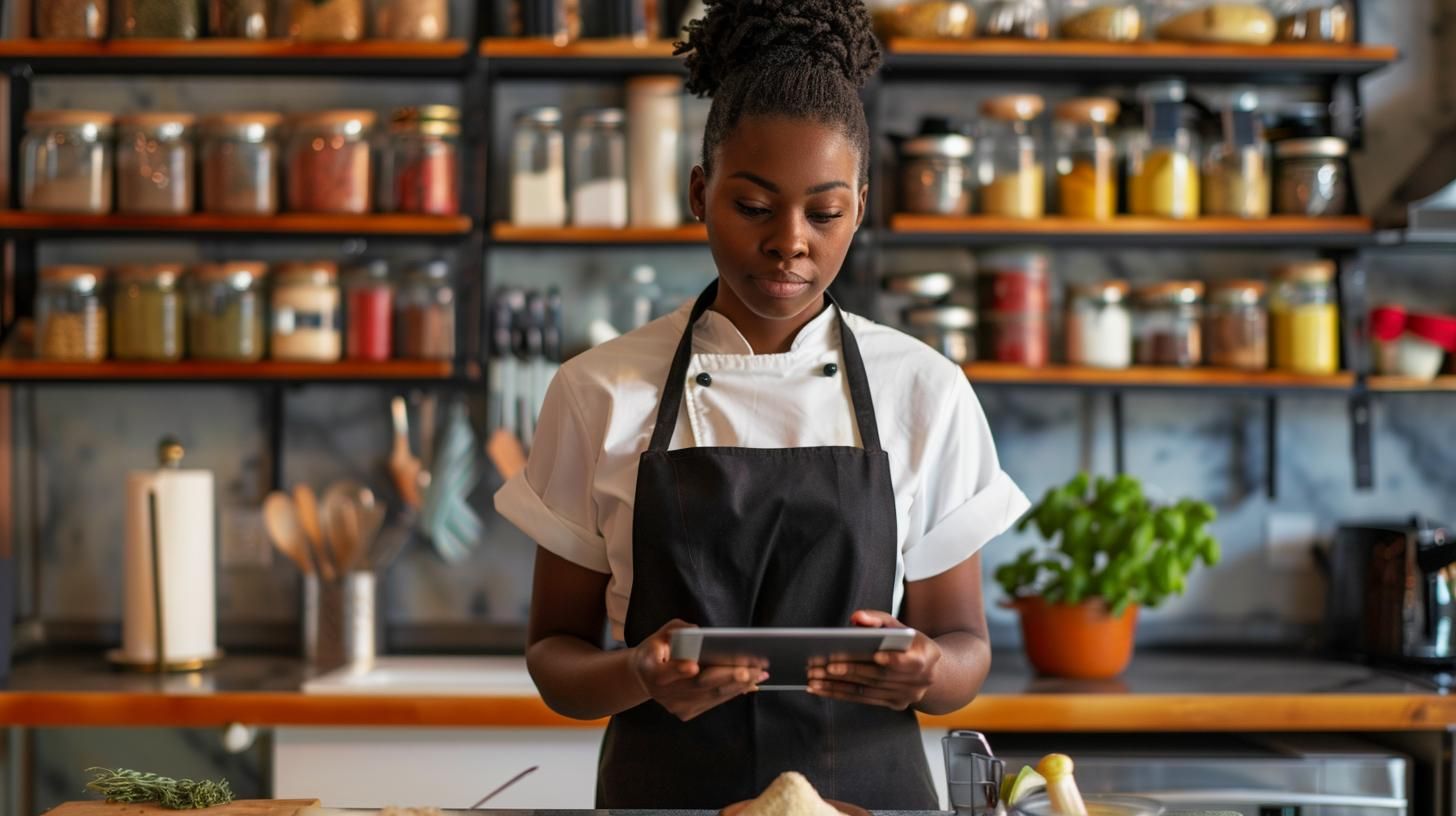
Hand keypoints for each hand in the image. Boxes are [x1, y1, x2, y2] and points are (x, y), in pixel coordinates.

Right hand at [629, 619, 768, 721]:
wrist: (644, 677)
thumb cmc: (656, 650)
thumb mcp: (659, 634)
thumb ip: (676, 631)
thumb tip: (700, 632)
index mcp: (651, 671)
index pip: (666, 673)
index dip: (680, 670)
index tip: (694, 665)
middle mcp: (663, 693)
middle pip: (698, 685)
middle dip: (728, 676)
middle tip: (752, 669)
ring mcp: (675, 706)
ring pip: (710, 696)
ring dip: (738, 685)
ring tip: (758, 674)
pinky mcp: (686, 712)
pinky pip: (713, 702)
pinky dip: (732, 691)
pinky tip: (749, 683)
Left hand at [806, 610, 940, 710]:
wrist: (932, 670)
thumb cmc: (909, 642)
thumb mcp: (899, 625)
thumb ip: (878, 619)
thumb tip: (857, 618)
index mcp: (925, 655)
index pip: (904, 660)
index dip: (889, 659)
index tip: (873, 656)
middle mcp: (919, 679)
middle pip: (878, 675)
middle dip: (847, 670)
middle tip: (820, 666)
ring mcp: (908, 695)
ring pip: (867, 691)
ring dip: (837, 685)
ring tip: (813, 678)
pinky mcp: (895, 704)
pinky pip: (864, 700)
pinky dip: (840, 694)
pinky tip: (820, 689)